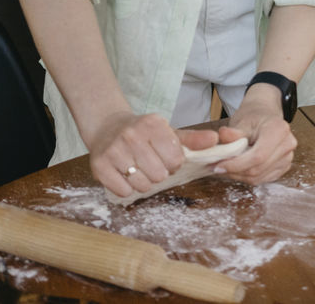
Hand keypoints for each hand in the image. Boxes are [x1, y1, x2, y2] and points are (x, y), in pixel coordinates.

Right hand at [88, 111, 219, 197]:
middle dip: (159, 174)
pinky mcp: (99, 165)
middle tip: (151, 164)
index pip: (176, 159)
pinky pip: (123, 191)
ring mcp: (114, 150)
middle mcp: (132, 134)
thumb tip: (215, 140)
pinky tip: (125, 174)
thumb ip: (193, 139)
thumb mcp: (169, 132)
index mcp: (153, 124)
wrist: (108, 128)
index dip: (174, 163)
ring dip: (144, 182)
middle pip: (159, 174)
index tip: (165, 157)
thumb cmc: (144, 134)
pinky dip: (127, 188)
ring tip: (139, 169)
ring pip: (142, 185)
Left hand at [213, 84, 296, 183]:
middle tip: (216, 167)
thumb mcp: (242, 121)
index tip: (218, 166)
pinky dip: (246, 177)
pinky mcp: (284, 167)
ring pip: (258, 177)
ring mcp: (288, 157)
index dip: (236, 165)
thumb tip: (223, 135)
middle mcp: (288, 144)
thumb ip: (233, 132)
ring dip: (238, 175)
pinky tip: (238, 168)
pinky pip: (262, 179)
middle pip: (257, 169)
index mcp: (279, 130)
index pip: (258, 156)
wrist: (265, 116)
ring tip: (226, 167)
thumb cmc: (254, 118)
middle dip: (234, 171)